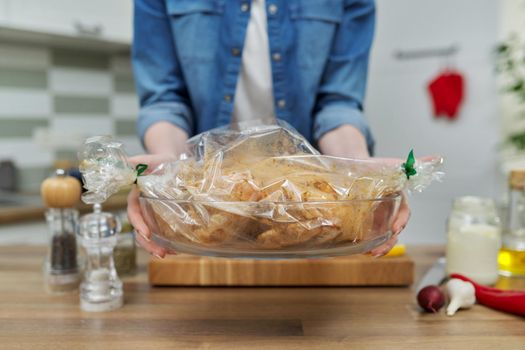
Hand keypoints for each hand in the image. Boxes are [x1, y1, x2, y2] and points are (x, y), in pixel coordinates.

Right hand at [127, 154, 176, 257]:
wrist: (173, 163)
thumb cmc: (160, 161)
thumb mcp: (151, 159)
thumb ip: (138, 162)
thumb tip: (128, 162)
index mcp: (136, 197)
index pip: (133, 212)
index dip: (138, 224)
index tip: (147, 233)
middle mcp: (143, 209)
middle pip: (140, 230)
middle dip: (148, 244)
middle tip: (161, 253)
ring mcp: (152, 215)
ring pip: (150, 236)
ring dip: (157, 247)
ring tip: (169, 255)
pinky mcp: (163, 219)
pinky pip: (162, 234)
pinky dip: (168, 243)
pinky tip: (178, 250)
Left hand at [318, 125, 412, 255]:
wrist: (358, 166)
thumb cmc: (380, 166)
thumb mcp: (397, 164)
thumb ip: (416, 164)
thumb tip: (438, 157)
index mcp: (399, 199)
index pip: (404, 213)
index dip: (401, 221)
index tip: (395, 228)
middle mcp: (390, 211)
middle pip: (394, 230)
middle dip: (390, 242)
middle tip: (380, 250)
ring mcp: (378, 217)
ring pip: (382, 236)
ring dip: (379, 247)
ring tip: (371, 253)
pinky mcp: (366, 220)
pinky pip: (369, 234)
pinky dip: (366, 243)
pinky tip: (361, 250)